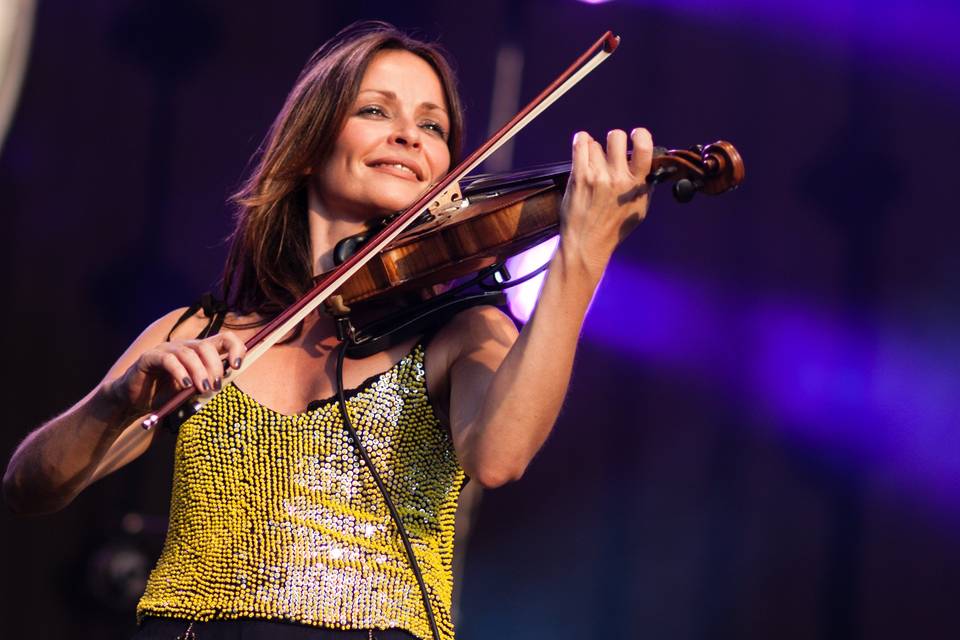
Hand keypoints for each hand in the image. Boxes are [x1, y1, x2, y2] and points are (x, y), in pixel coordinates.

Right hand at [105, 332, 246, 414]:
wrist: (134, 401)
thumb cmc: (165, 394)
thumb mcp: (191, 390)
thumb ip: (207, 383)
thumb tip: (225, 382)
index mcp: (199, 351)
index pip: (224, 339)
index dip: (235, 348)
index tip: (237, 366)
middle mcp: (184, 346)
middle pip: (207, 346)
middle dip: (215, 367)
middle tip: (216, 387)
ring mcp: (167, 349)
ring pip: (189, 354)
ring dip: (200, 372)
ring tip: (203, 389)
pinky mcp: (150, 356)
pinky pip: (168, 360)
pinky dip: (180, 372)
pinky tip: (185, 385)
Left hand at [559, 127, 653, 276]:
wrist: (586, 243)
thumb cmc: (613, 229)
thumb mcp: (639, 209)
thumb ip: (645, 185)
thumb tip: (651, 164)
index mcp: (637, 185)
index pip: (644, 147)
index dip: (640, 135)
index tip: (635, 136)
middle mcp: (618, 179)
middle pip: (616, 137)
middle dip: (614, 140)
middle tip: (611, 150)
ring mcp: (597, 177)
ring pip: (595, 144)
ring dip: (594, 151)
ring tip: (594, 166)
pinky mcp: (579, 177)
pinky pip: (580, 144)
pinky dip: (581, 142)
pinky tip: (583, 147)